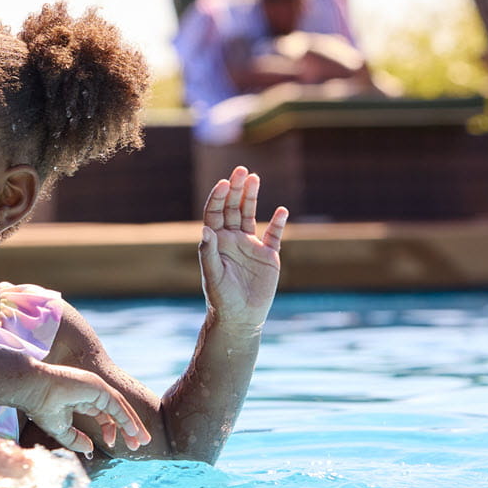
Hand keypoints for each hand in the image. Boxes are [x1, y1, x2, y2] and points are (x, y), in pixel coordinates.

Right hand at [21, 363, 148, 454]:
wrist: (33, 390)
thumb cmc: (41, 406)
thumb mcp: (61, 429)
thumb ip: (76, 440)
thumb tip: (91, 448)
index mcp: (82, 399)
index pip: (104, 414)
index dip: (111, 429)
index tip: (112, 443)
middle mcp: (92, 392)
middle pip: (116, 411)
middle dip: (128, 428)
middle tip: (139, 444)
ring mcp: (96, 388)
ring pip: (120, 408)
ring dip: (132, 425)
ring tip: (141, 440)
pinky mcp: (98, 387)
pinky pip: (116, 405)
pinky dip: (126, 418)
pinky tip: (133, 431)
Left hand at [199, 166, 287, 331]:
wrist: (241, 318)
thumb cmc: (222, 298)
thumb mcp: (213, 275)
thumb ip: (208, 253)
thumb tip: (205, 230)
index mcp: (216, 242)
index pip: (216, 213)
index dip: (219, 197)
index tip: (225, 182)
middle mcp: (232, 240)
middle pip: (233, 208)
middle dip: (236, 189)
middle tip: (242, 170)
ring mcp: (250, 246)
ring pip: (251, 215)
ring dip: (252, 197)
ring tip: (255, 177)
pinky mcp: (268, 256)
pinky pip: (274, 235)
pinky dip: (278, 223)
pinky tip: (282, 210)